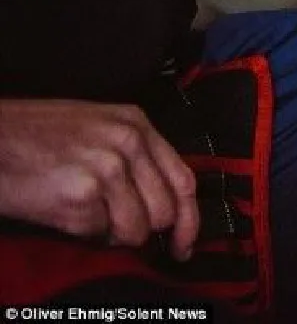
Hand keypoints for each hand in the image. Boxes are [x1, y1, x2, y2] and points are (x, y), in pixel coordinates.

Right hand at [0, 99, 198, 259]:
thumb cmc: (35, 135)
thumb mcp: (99, 127)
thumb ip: (136, 156)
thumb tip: (163, 201)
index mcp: (137, 124)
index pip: (184, 180)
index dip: (190, 219)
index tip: (184, 244)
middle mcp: (128, 144)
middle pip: (164, 212)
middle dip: (143, 229)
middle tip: (116, 228)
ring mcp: (106, 169)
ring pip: (135, 230)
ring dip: (110, 233)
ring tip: (83, 212)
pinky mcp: (80, 196)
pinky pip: (98, 235)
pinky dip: (82, 232)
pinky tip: (63, 210)